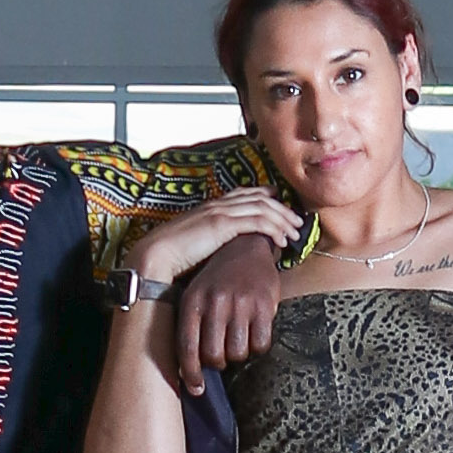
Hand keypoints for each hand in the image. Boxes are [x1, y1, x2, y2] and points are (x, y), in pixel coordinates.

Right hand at [128, 188, 296, 316]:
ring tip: (295, 232)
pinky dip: (274, 228)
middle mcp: (217, 205)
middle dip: (281, 208)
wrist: (155, 257)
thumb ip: (210, 242)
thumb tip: (223, 253)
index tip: (279, 203)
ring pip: (263, 208)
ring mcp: (220, 213)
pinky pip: (257, 221)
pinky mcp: (223, 225)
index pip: (243, 195)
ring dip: (282, 219)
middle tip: (297, 221)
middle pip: (258, 199)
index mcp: (210, 208)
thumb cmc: (169, 258)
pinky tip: (282, 239)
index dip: (265, 196)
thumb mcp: (194, 245)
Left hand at [177, 231, 288, 394]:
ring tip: (238, 340)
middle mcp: (215, 303)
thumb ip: (190, 327)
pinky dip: (258, 346)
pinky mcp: (263, 304)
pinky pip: (261, 343)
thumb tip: (185, 371)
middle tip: (222, 355)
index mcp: (193, 302)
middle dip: (219, 362)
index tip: (196, 389)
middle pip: (214, 356)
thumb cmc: (216, 281)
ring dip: (239, 354)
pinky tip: (255, 333)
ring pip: (238, 352)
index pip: (188, 348)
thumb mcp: (195, 296)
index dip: (191, 374)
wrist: (245, 247)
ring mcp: (240, 303)